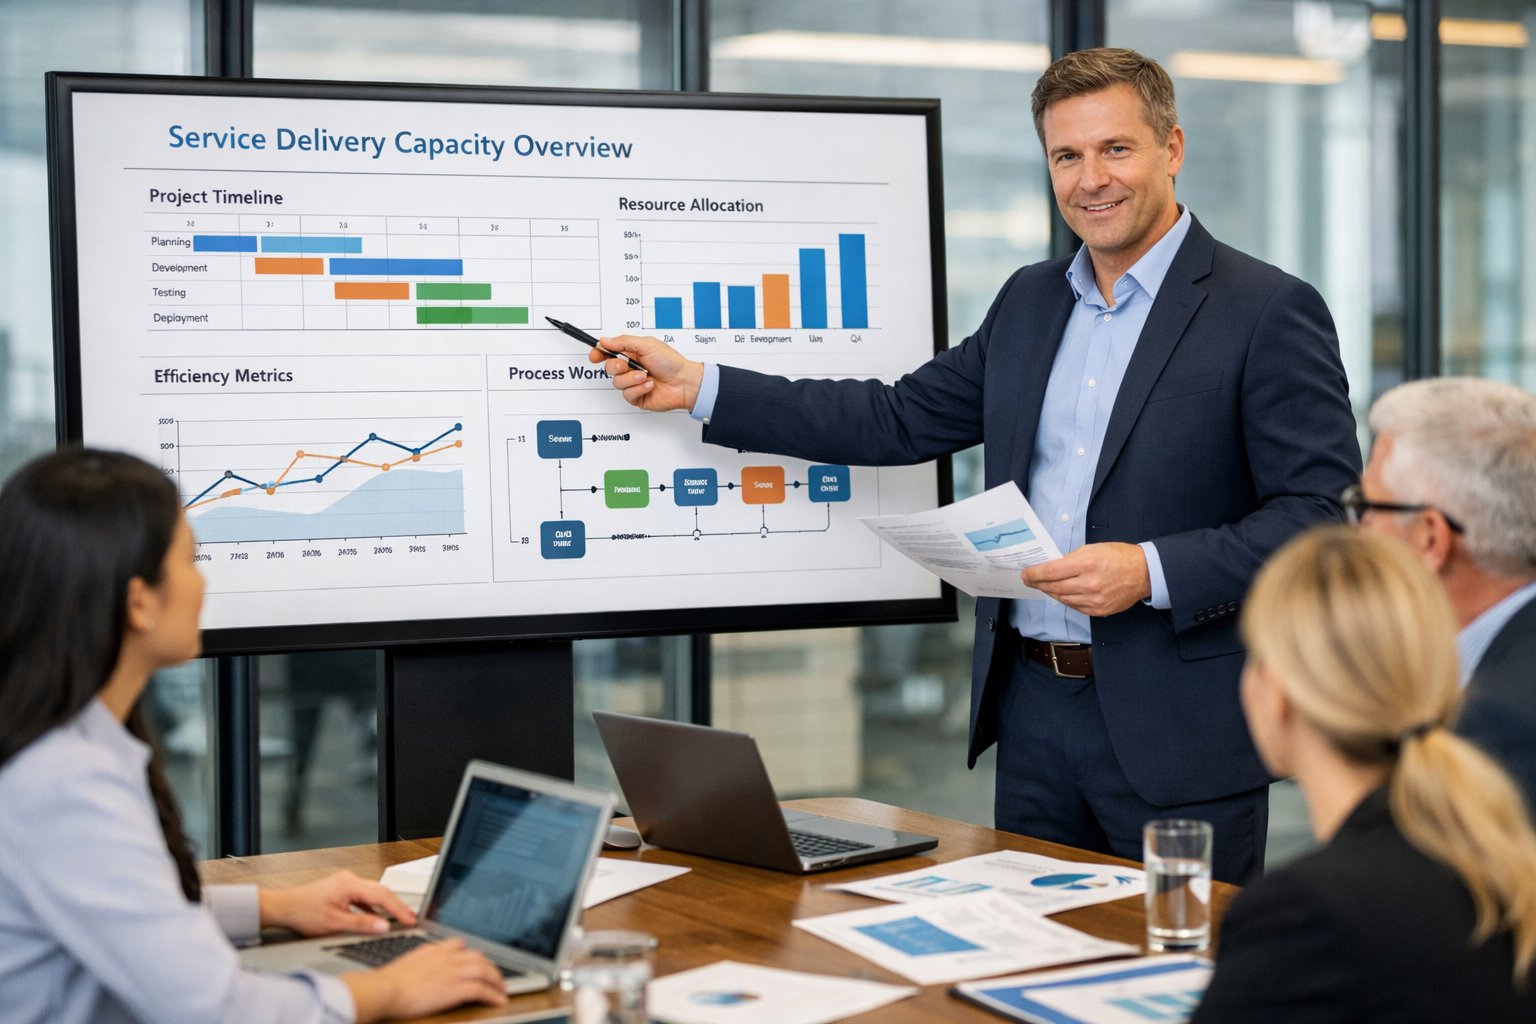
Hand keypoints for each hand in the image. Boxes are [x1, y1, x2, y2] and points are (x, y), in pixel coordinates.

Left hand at [258, 870, 416, 937]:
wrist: (283, 908)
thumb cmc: (303, 913)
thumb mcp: (334, 924)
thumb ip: (361, 924)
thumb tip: (383, 926)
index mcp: (349, 884)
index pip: (382, 896)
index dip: (399, 909)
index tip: (411, 919)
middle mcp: (350, 879)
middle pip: (381, 891)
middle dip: (397, 905)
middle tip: (411, 919)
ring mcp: (346, 882)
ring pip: (374, 892)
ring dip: (387, 904)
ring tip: (399, 917)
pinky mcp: (342, 888)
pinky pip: (364, 895)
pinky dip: (374, 905)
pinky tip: (377, 916)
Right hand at [344, 939, 506, 1021]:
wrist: (385, 988)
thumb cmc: (387, 982)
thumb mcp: (404, 965)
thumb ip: (417, 964)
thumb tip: (417, 970)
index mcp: (433, 951)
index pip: (459, 945)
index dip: (471, 954)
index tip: (476, 960)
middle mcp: (447, 958)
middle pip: (477, 957)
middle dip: (489, 966)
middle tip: (494, 976)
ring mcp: (453, 972)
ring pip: (485, 971)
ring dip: (496, 981)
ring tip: (501, 989)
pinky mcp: (456, 988)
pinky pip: (482, 990)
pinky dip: (493, 995)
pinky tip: (498, 1000)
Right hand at [591, 334, 703, 411]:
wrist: (684, 382)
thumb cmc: (671, 362)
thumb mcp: (646, 344)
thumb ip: (623, 342)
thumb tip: (605, 341)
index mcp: (632, 354)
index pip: (609, 353)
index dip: (599, 353)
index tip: (594, 354)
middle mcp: (632, 369)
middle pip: (610, 368)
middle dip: (616, 366)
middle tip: (627, 365)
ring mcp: (634, 384)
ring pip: (617, 383)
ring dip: (632, 379)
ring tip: (646, 376)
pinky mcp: (638, 397)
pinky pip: (627, 395)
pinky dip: (639, 389)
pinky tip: (650, 385)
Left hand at [1021, 542, 1150, 616]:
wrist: (1144, 573)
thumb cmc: (1119, 557)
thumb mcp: (1093, 549)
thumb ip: (1070, 559)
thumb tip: (1051, 567)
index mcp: (1086, 564)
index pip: (1050, 572)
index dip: (1034, 574)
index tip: (1025, 574)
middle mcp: (1089, 584)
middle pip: (1053, 587)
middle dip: (1038, 584)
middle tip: (1029, 580)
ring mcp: (1094, 600)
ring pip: (1062, 599)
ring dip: (1050, 592)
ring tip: (1044, 587)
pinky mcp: (1099, 610)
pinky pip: (1075, 607)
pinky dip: (1066, 600)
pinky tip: (1061, 594)